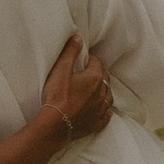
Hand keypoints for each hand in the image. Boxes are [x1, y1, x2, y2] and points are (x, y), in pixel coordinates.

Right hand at [37, 33, 114, 155]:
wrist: (55, 125)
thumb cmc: (57, 96)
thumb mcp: (60, 70)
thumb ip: (70, 52)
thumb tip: (77, 38)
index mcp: (95, 77)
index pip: (97, 62)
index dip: (89, 60)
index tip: (82, 62)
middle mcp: (103, 92)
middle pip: (104, 77)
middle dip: (98, 73)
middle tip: (86, 73)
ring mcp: (102, 109)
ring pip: (108, 96)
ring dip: (103, 91)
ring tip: (94, 90)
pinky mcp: (98, 122)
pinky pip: (106, 114)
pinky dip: (104, 110)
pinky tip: (100, 109)